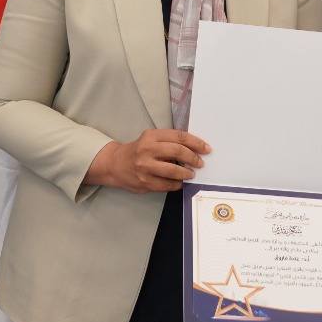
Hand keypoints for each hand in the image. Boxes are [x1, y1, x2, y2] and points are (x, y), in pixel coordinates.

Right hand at [85, 129, 210, 193]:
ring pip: (173, 171)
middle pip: (178, 152)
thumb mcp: (151, 139)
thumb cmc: (138, 150)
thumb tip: (194, 149)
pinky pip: (167, 185)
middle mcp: (147, 149)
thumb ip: (169, 142)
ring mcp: (145, 167)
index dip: (196, 143)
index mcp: (151, 136)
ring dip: (186, 173)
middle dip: (193, 158)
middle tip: (200, 163)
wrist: (115, 164)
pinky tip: (179, 182)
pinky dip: (177, 184)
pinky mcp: (144, 182)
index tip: (206, 149)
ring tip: (191, 174)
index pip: (179, 137)